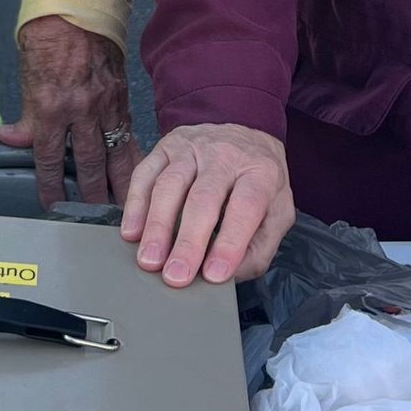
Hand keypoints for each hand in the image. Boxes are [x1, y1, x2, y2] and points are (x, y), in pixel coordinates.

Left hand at [0, 17, 135, 207]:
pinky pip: (129, 135)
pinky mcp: (122, 97)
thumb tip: (10, 139)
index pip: (48, 158)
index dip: (49, 186)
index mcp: (51, 106)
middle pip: (87, 164)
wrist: (77, 6)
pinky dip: (134, 157)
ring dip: (119, 184)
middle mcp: (81, 110)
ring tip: (125, 211)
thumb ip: (25, 115)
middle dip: (90, 195)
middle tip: (93, 218)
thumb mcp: (27, 77)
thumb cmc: (47, 36)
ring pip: (115, 154)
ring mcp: (106, 104)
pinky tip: (139, 174)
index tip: (51, 205)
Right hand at [121, 123, 292, 287]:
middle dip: (187, 241)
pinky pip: (146, 174)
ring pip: (170, 185)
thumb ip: (260, 247)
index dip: (229, 243)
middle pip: (203, 198)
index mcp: (260, 172)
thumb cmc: (258, 183)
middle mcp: (226, 154)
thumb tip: (229, 275)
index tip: (214, 275)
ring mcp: (193, 147)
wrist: (245, 134)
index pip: (245, 207)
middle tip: (176, 276)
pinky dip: (135, 205)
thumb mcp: (277, 212)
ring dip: (157, 226)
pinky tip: (132, 232)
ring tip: (150, 260)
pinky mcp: (166, 146)